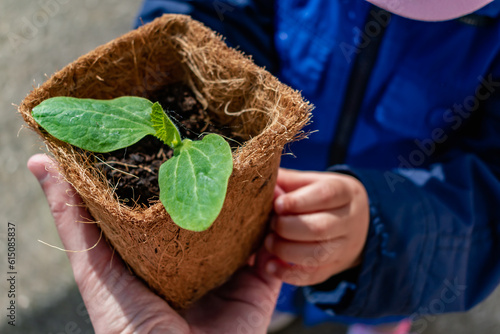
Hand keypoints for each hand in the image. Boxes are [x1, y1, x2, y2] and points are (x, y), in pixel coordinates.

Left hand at [28, 154, 280, 333]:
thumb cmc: (129, 328)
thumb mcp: (96, 268)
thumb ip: (75, 220)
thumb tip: (39, 161)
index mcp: (165, 253)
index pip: (177, 203)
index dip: (181, 171)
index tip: (183, 133)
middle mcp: (201, 259)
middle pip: (217, 212)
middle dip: (224, 182)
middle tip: (229, 144)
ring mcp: (233, 271)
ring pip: (252, 226)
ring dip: (258, 200)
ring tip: (259, 166)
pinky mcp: (261, 285)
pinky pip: (278, 250)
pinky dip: (282, 228)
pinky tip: (279, 201)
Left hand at [265, 168, 369, 285]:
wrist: (357, 223)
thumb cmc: (324, 197)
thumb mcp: (313, 182)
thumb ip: (288, 181)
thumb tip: (263, 182)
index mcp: (346, 192)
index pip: (325, 195)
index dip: (298, 202)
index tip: (277, 205)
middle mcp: (350, 221)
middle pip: (320, 228)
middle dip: (288, 227)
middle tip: (271, 224)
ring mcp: (345, 247)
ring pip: (317, 254)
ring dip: (287, 251)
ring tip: (268, 242)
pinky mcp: (335, 268)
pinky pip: (314, 276)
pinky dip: (289, 274)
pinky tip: (270, 266)